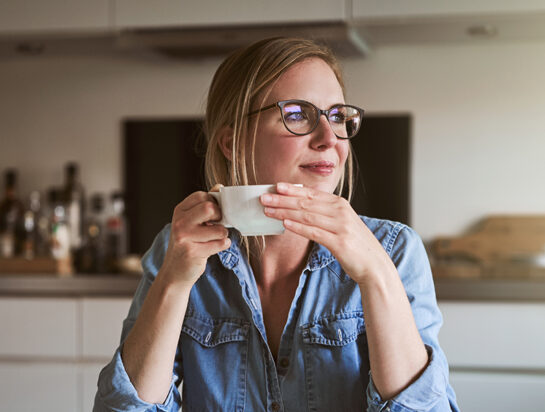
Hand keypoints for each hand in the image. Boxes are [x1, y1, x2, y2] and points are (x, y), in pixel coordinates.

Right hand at [158, 187, 229, 287]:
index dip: (214, 203)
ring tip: (214, 239)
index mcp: (180, 211)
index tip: (213, 214)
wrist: (174, 272)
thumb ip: (205, 204)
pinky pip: (220, 244)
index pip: (203, 196)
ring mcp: (185, 237)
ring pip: (219, 229)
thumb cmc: (187, 244)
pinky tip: (212, 248)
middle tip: (216, 225)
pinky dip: (223, 245)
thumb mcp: (191, 221)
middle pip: (210, 208)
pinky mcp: (193, 252)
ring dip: (222, 235)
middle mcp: (180, 222)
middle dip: (220, 217)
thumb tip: (219, 187)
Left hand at [260, 182, 394, 284]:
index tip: (276, 186)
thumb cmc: (355, 245)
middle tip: (264, 197)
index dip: (293, 190)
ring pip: (307, 215)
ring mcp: (341, 226)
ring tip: (268, 210)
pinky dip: (298, 227)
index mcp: (340, 205)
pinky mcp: (339, 242)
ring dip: (285, 211)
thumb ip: (324, 215)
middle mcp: (341, 212)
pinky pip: (314, 232)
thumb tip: (299, 210)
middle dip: (283, 199)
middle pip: (306, 203)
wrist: (375, 264)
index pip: (312, 194)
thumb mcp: (341, 223)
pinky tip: (285, 223)